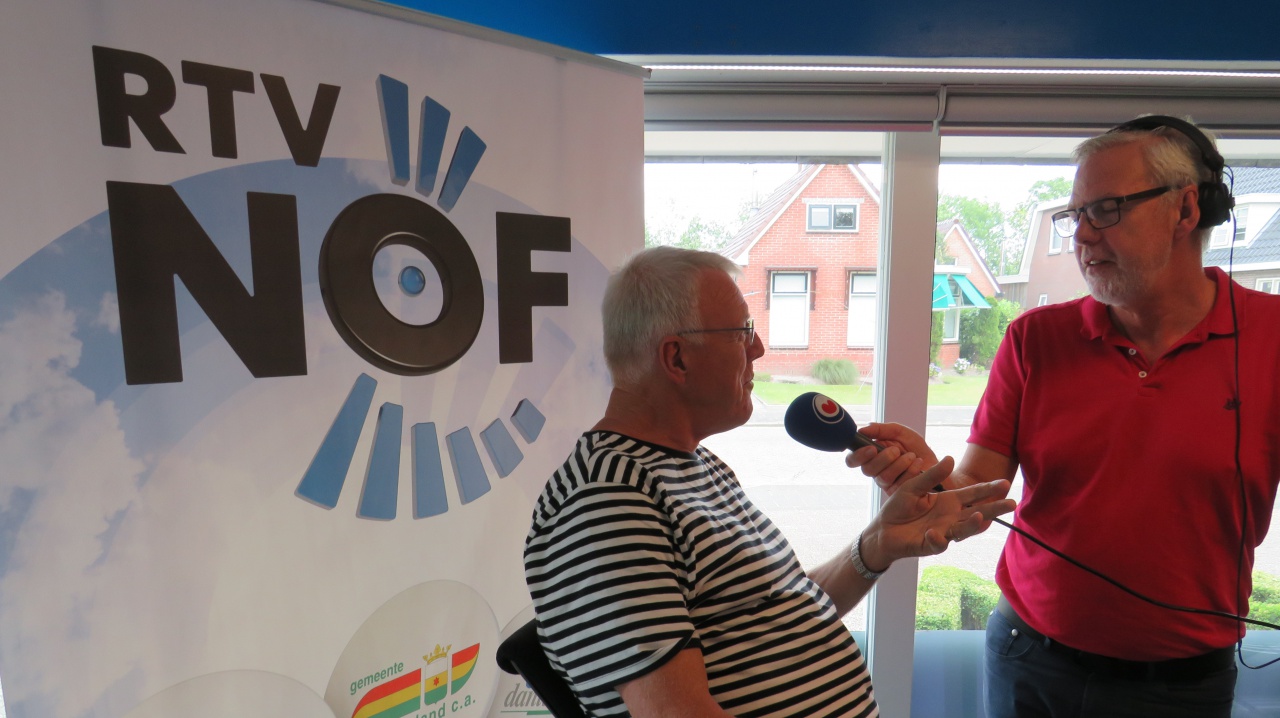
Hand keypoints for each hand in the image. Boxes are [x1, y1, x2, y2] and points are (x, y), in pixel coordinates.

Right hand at [844, 422, 938, 494]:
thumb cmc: (915, 447)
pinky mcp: (898, 492)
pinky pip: (898, 484)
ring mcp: (886, 482)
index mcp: (872, 455)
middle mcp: (876, 470)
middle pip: (866, 469)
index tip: (872, 448)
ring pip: (882, 477)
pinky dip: (910, 471)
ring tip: (912, 456)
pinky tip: (918, 464)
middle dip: (883, 459)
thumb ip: (881, 430)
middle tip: (897, 451)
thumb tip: (862, 429)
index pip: (853, 460)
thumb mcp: (899, 433)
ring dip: (899, 464)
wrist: (936, 463)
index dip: (857, 456)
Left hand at [860, 457, 1014, 570]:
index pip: (972, 494)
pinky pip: (938, 543)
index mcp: (948, 501)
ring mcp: (943, 532)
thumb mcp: (914, 486)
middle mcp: (950, 517)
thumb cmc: (899, 507)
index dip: (988, 489)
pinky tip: (933, 532)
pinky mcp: (930, 545)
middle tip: (1011, 504)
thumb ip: (932, 476)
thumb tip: (950, 459)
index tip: (1005, 483)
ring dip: (972, 525)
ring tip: (980, 516)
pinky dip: (937, 538)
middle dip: (993, 509)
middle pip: (977, 512)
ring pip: (963, 530)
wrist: (882, 529)